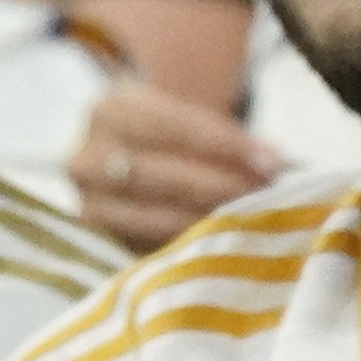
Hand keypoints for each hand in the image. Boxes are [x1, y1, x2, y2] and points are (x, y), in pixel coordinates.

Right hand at [69, 80, 282, 252]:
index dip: (226, 145)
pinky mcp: (99, 243)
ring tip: (252, 220)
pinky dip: (191, 246)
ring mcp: (87, 203)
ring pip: (156, 217)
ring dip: (210, 220)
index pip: (174, 126)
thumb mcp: (190, 122)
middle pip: (163, 175)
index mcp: (110, 111)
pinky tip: (223, 243)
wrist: (130, 160)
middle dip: (222, 186)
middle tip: (267, 195)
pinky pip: (149, 248)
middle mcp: (86, 157)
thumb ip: (227, 141)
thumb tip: (274, 165)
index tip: (273, 162)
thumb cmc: (172, 139)